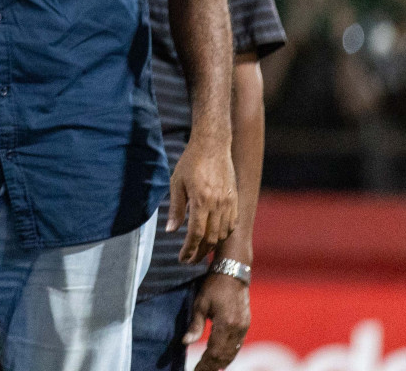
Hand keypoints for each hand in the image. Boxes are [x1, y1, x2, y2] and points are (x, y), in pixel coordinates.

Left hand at [169, 135, 236, 263]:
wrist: (213, 146)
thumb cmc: (191, 163)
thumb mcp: (177, 183)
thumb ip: (175, 208)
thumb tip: (171, 230)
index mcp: (201, 201)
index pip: (196, 234)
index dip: (189, 249)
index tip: (182, 258)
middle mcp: (218, 204)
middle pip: (210, 238)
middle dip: (199, 253)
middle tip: (189, 260)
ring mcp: (229, 203)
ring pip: (223, 234)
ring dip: (211, 245)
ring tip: (199, 250)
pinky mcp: (235, 199)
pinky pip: (232, 224)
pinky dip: (223, 234)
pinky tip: (213, 236)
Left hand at [186, 271, 249, 370]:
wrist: (233, 272)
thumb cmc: (213, 285)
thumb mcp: (200, 304)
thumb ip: (195, 326)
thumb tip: (185, 342)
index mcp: (225, 324)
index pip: (214, 352)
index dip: (204, 364)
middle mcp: (237, 329)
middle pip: (225, 356)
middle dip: (212, 367)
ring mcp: (244, 328)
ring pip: (233, 352)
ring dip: (221, 363)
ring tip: (209, 369)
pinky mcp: (245, 325)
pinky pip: (238, 345)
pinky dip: (229, 355)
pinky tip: (221, 359)